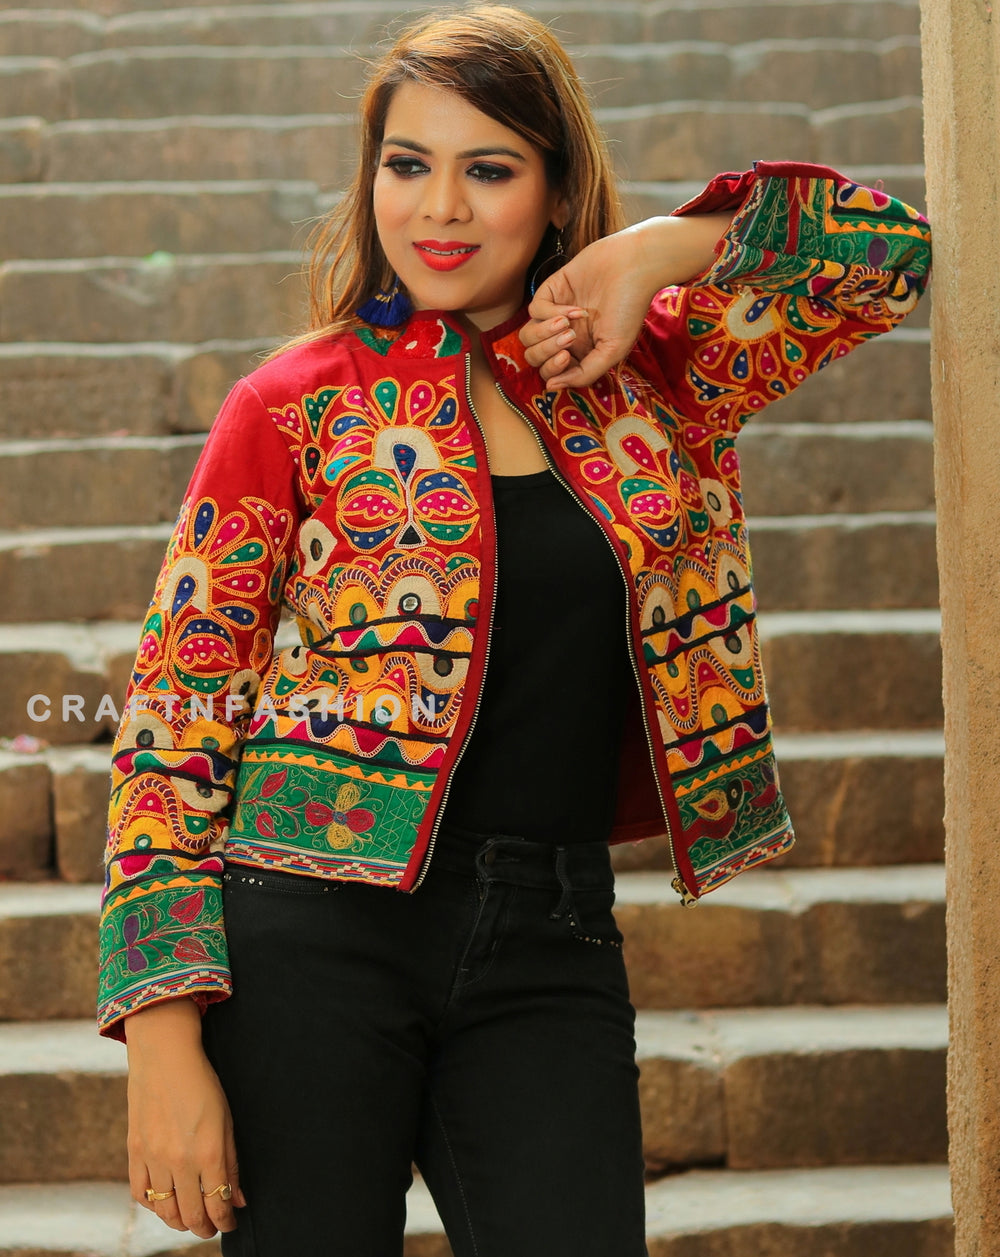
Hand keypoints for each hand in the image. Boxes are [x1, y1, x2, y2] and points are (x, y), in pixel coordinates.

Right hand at [125, 1001, 245, 1238]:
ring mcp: (154, 1158)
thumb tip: (238, 1198)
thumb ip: (231, 1162)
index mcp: (208, 1152)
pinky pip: (140, 1194)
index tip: (230, 1223)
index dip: (226, 1221)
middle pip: (191, 1215)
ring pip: (165, 1211)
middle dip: (205, 1228)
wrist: (165, 1056)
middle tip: (211, 1228)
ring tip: (190, 1220)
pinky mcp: (134, 1152)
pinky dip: (153, 1206)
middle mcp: (179, 1161)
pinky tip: (164, 1203)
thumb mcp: (227, 1120)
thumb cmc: (202, 1084)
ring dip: (180, 1222)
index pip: (218, 1205)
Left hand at [519, 213, 734, 388]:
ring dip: (545, 333)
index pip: (549, 372)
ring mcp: (555, 313)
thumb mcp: (612, 351)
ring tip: (568, 323)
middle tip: (570, 337)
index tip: (568, 357)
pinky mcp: (550, 291)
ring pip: (527, 335)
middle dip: (547, 350)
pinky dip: (551, 311)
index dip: (552, 369)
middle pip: (534, 356)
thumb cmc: (628, 309)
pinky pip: (535, 309)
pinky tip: (575, 308)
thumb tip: (551, 387)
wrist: (634, 267)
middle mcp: (563, 335)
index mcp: (578, 353)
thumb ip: (584, 374)